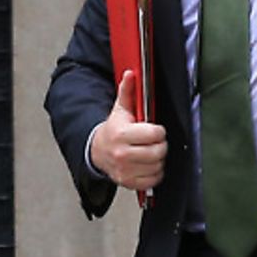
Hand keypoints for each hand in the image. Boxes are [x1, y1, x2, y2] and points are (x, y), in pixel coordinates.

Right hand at [90, 71, 166, 191]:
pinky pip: (154, 180)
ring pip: (158, 166)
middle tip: (152, 142)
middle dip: (159, 145)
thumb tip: (132, 74)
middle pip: (159, 151)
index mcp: (121, 134)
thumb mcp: (120, 110)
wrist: (97, 152)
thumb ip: (128, 92)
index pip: (155, 133)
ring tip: (148, 152)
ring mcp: (125, 170)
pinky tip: (147, 164)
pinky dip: (154, 173)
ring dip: (158, 160)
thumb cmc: (113, 130)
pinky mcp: (128, 182)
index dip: (158, 131)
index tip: (152, 130)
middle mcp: (122, 154)